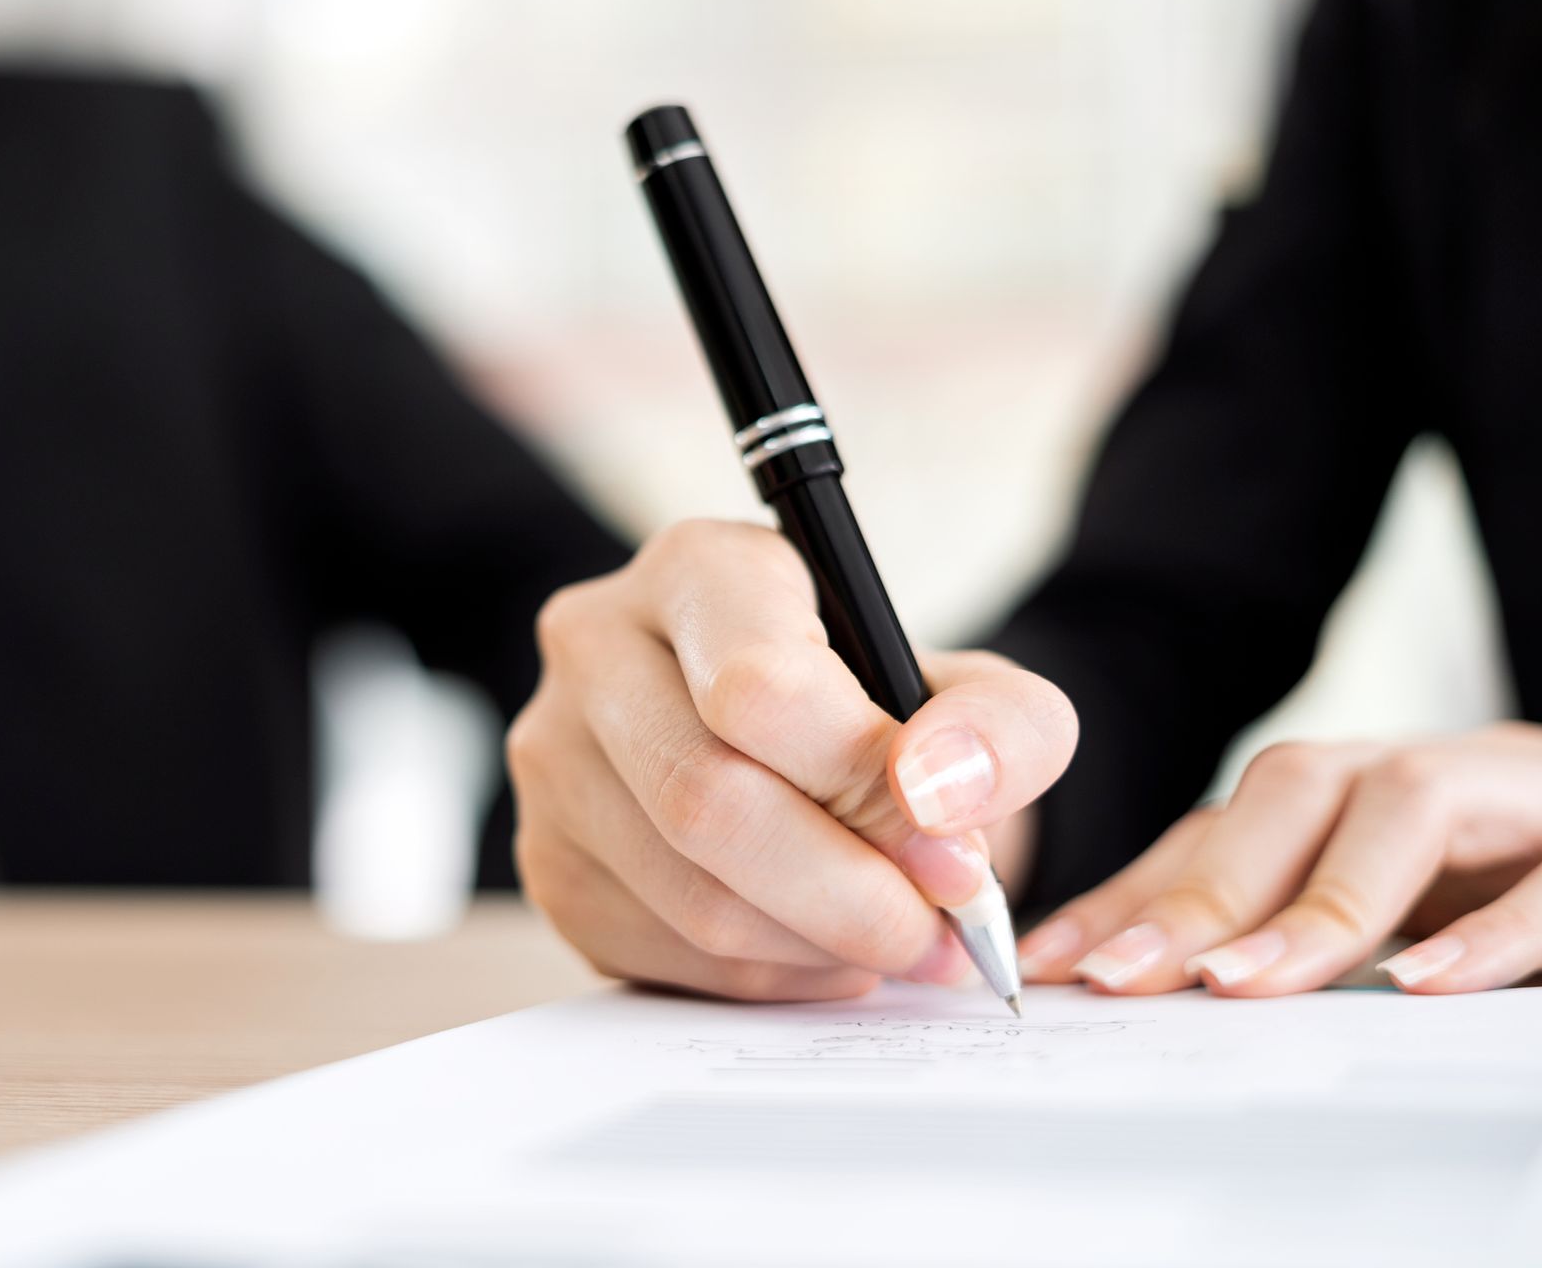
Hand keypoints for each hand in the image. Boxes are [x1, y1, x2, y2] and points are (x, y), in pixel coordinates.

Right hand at [507, 520, 1077, 1000]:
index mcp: (699, 571)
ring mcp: (554, 759)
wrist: (788, 744)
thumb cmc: (876, 708)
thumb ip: (1001, 727)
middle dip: (853, 895)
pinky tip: (822, 949)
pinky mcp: (548, 861)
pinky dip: (771, 978)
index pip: (755, 687)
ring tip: (897, 942)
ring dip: (822, 948)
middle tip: (943, 937)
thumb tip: (939, 795)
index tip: (954, 856)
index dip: (865, 787)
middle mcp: (596, 648)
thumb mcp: (972, 693)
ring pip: (691, 898)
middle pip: (710, 802)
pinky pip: (664, 956)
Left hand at [1018, 723, 1541, 995]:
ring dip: (1318, 902)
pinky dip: (1487, 933)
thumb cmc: (1489, 878)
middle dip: (1199, 890)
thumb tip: (1130, 987)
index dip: (1129, 895)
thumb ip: (1272, 930)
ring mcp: (1503, 791)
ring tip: (1241, 984)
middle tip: (1122, 980)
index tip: (1048, 968)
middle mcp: (1409, 774)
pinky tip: (1422, 986)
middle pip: (1290, 794)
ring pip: (1402, 807)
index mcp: (1345, 792)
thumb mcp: (1369, 901)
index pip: (1218, 831)